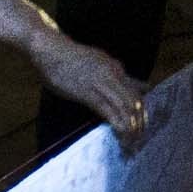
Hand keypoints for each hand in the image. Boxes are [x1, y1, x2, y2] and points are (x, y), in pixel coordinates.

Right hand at [31, 31, 149, 143]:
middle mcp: (113, 75)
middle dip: (139, 122)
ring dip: (130, 126)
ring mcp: (101, 83)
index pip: (137, 92)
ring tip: (131, 141)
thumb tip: (132, 82)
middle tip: (139, 138)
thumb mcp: (98, 61)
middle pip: (135, 102)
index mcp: (116, 68)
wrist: (50, 50)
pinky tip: (120, 134)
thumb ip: (115, 73)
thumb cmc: (70, 57)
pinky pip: (108, 110)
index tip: (142, 125)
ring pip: (125, 107)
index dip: (141, 111)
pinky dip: (117, 123)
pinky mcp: (87, 92)